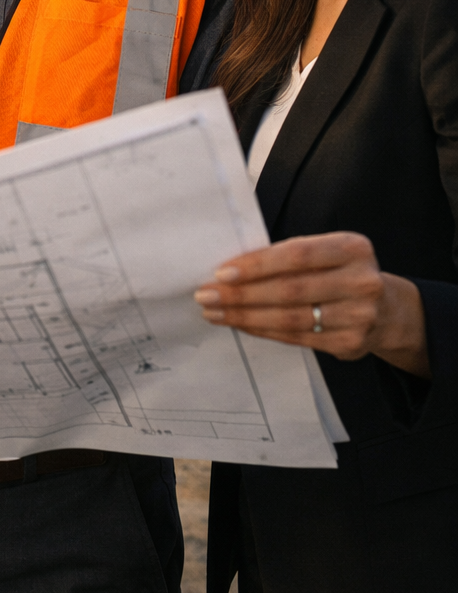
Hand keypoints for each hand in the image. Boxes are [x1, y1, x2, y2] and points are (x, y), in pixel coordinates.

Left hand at [194, 232, 429, 377]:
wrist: (386, 311)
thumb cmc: (340, 273)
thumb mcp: (327, 253)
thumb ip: (290, 256)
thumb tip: (231, 268)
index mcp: (353, 248)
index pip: (297, 255)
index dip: (257, 265)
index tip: (222, 272)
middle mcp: (362, 282)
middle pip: (290, 290)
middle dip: (241, 294)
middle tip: (206, 295)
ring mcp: (359, 317)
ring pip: (289, 318)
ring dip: (244, 316)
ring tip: (214, 311)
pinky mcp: (350, 344)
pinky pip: (295, 338)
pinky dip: (262, 330)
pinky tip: (239, 323)